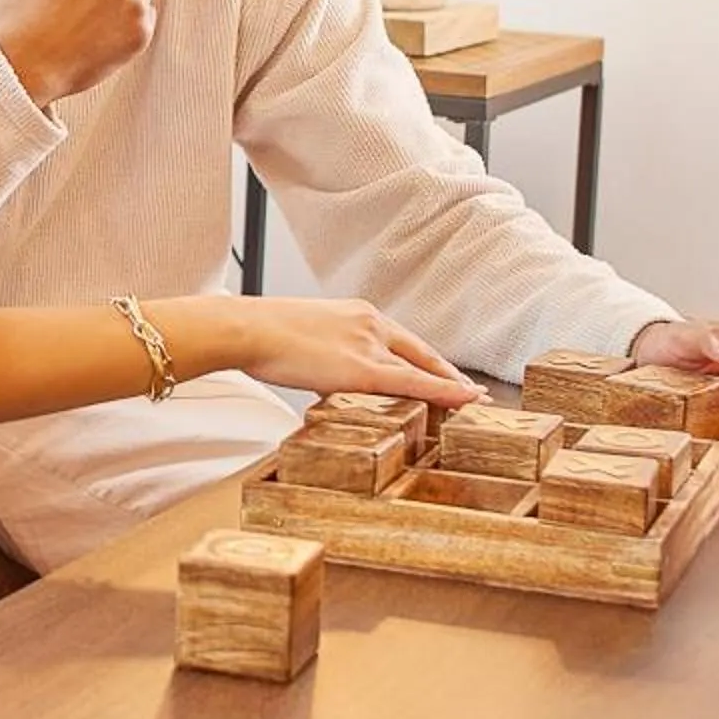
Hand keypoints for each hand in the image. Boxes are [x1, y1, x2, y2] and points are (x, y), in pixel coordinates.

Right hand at [228, 296, 486, 410]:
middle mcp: (371, 324)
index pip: (403, 340)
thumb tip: (325, 371)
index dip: (427, 359)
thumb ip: (325, 352)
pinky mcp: (362, 369)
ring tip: (473, 404)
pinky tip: (464, 401)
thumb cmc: (262, 334)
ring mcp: (369, 345)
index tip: (443, 372)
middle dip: (447, 374)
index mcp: (357, 314)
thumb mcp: (304, 336)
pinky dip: (445, 392)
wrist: (246, 328)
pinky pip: (414, 383)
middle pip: (421, 352)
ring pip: (423, 369)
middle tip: (472, 392)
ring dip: (451, 387)